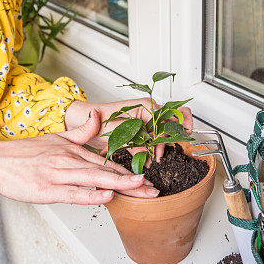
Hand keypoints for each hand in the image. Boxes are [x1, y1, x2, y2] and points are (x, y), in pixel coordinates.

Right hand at [0, 110, 159, 203]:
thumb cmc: (24, 153)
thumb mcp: (56, 136)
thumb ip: (81, 131)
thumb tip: (97, 116)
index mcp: (73, 150)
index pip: (108, 161)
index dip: (129, 170)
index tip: (147, 177)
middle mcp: (69, 161)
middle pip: (107, 171)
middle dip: (133, 181)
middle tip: (153, 188)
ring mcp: (59, 174)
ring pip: (95, 180)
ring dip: (120, 184)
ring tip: (141, 188)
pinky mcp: (48, 189)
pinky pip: (74, 193)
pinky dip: (91, 194)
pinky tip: (107, 195)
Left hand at [65, 99, 193, 161]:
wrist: (84, 122)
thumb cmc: (96, 121)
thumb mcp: (115, 132)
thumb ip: (134, 143)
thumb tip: (148, 157)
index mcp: (144, 106)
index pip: (164, 121)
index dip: (163, 139)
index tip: (158, 155)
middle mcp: (148, 111)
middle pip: (173, 118)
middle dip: (177, 132)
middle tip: (180, 143)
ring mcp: (146, 120)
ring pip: (166, 128)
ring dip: (167, 142)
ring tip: (158, 157)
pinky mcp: (142, 129)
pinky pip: (155, 137)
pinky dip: (157, 147)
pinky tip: (152, 158)